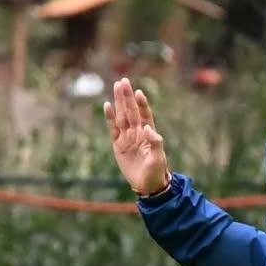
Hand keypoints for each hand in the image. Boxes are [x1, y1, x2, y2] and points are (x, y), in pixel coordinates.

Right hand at [104, 78, 171, 196]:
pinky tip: (107, 105)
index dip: (142, 103)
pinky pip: (113, 128)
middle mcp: (138, 132)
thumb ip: (155, 142)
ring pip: (122, 116)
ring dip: (119, 102)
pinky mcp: (118, 144)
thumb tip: (147, 127)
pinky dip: (110, 117)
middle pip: (131, 110)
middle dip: (127, 96)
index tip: (138, 92)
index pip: (145, 114)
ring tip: (116, 86)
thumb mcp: (158, 158)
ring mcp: (127, 137)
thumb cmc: (156, 171)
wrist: (147, 184)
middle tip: (123, 81)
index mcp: (149, 133)